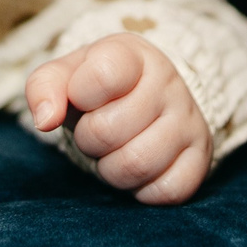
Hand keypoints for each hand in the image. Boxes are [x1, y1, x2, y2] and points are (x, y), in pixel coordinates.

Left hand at [25, 33, 213, 204]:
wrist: (150, 94)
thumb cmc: (98, 88)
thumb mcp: (67, 75)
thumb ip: (44, 87)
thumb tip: (45, 120)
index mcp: (133, 55)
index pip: (102, 75)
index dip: (78, 95)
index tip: (82, 95)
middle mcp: (168, 84)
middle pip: (107, 131)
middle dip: (88, 139)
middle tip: (96, 130)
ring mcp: (189, 121)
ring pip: (136, 165)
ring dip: (111, 168)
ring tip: (115, 150)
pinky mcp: (202, 158)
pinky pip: (166, 191)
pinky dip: (142, 190)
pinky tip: (140, 169)